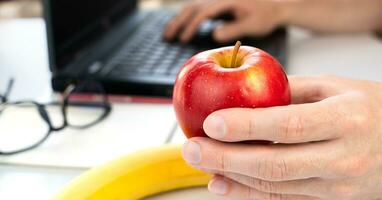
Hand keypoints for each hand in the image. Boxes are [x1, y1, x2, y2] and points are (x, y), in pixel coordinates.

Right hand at [163, 0, 287, 42]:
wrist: (275, 5)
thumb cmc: (265, 16)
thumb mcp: (253, 24)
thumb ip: (234, 29)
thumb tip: (214, 35)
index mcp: (226, 2)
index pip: (204, 13)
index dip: (192, 26)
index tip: (183, 39)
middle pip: (192, 8)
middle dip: (178, 23)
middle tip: (166, 37)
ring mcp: (217, 2)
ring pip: (192, 9)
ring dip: (179, 21)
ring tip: (167, 35)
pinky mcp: (217, 6)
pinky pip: (197, 11)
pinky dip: (186, 20)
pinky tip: (180, 29)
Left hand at [182, 76, 381, 199]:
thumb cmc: (371, 109)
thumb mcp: (336, 87)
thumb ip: (289, 91)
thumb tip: (244, 93)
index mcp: (345, 119)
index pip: (288, 125)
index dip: (247, 126)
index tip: (211, 123)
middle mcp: (342, 157)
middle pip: (274, 163)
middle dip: (226, 157)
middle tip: (192, 149)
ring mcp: (336, 185)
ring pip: (273, 185)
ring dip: (231, 176)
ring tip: (201, 163)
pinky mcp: (328, 199)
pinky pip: (281, 198)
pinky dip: (247, 193)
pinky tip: (221, 185)